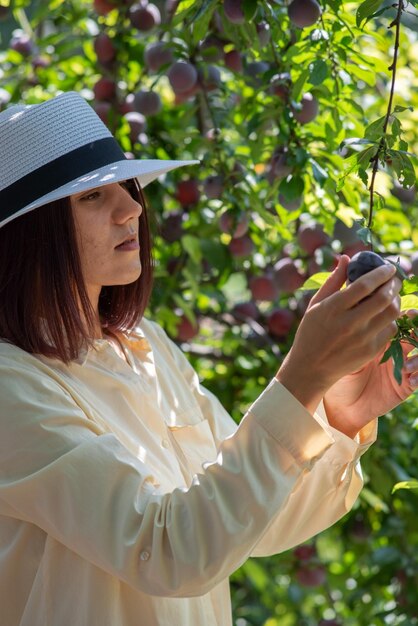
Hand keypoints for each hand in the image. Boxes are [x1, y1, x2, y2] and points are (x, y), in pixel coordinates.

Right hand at [276, 255, 400, 417]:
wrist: (310, 369)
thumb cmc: (311, 333)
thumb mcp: (315, 305)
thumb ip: (333, 281)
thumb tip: (346, 257)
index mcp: (333, 309)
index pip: (365, 285)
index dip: (381, 272)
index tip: (388, 267)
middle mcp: (349, 323)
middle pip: (383, 297)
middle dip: (394, 284)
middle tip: (394, 279)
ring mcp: (362, 339)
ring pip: (391, 313)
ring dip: (396, 300)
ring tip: (391, 295)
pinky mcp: (370, 351)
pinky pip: (390, 329)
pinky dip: (390, 318)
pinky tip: (383, 314)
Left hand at [323, 310, 417, 437]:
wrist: (341, 403)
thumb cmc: (338, 372)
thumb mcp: (343, 347)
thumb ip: (351, 326)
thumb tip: (352, 300)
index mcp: (381, 336)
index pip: (399, 318)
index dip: (406, 313)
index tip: (406, 312)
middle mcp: (396, 348)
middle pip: (415, 331)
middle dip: (417, 328)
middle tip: (414, 330)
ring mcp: (403, 366)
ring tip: (407, 365)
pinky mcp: (406, 385)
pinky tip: (409, 377)